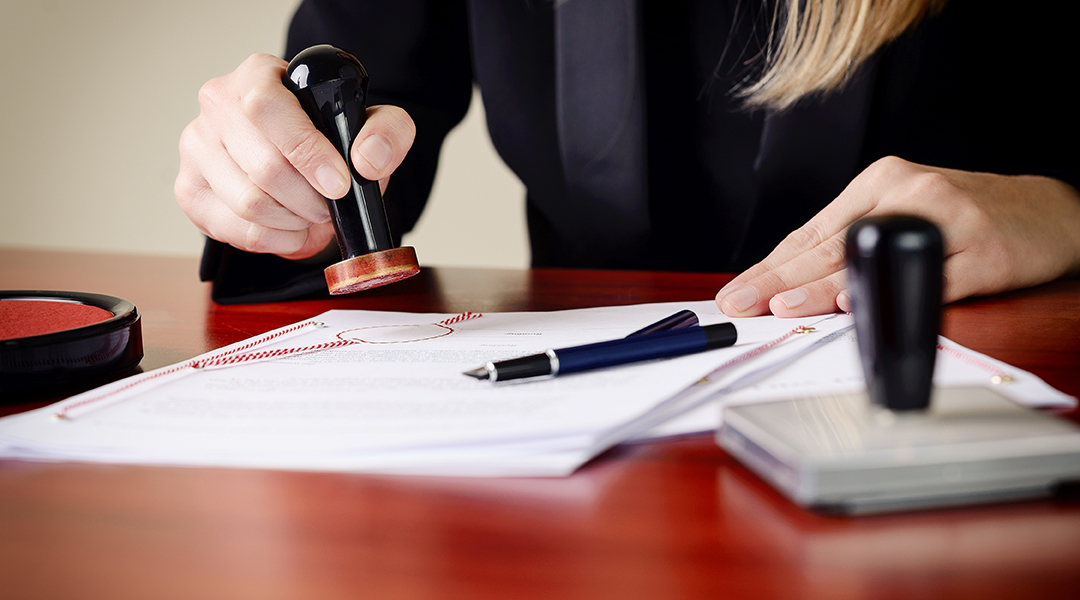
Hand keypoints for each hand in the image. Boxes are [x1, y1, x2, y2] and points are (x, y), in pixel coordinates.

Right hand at [175, 53, 415, 259]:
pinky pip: (235, 231)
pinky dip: (275, 240)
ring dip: (294, 221)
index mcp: (258, 75)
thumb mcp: (373, 128)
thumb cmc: (331, 141)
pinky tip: (291, 228)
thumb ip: (388, 133)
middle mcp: (217, 104)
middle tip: (329, 203)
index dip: (307, 152)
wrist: (305, 166)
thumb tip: (368, 159)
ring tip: (310, 213)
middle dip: (309, 199)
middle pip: (263, 167)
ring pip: (249, 204)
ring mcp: (196, 147)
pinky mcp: (189, 190)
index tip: (339, 184)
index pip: (267, 108)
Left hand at [716, 156, 1079, 316]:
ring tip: (783, 305)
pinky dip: (892, 291)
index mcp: (879, 183)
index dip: (768, 266)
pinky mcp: (983, 251)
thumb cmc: (965, 216)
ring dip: (822, 287)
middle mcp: (908, 192)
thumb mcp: (901, 212)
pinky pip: (930, 277)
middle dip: (777, 279)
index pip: (811, 233)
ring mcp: (948, 220)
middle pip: (830, 245)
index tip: (735, 292)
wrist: (1049, 211)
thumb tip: (788, 282)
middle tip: (741, 303)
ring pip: (871, 258)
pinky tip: (858, 303)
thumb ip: (850, 243)